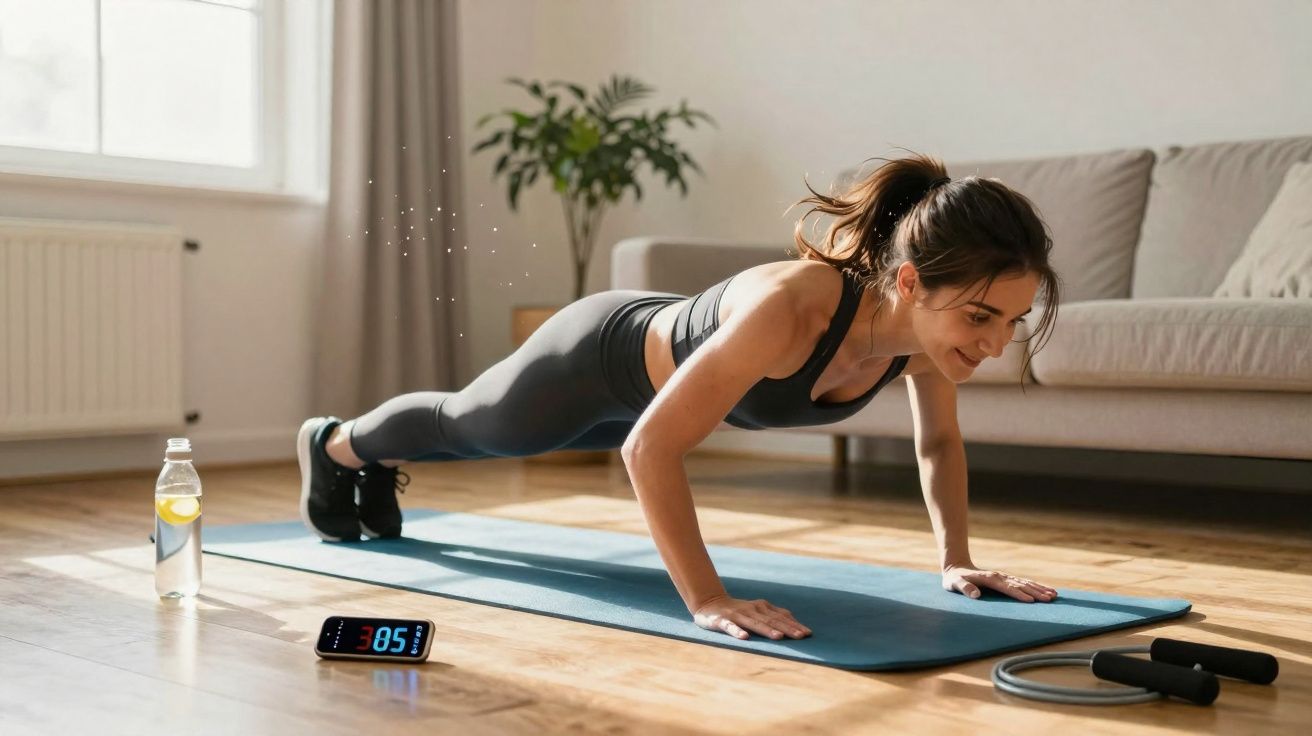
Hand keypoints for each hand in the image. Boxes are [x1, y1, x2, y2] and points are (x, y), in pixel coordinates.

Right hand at [692, 594, 811, 639]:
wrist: (709, 603)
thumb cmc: (738, 611)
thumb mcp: (758, 611)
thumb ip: (774, 616)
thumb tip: (796, 624)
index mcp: (761, 607)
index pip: (781, 617)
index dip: (794, 625)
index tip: (808, 634)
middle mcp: (751, 609)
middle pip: (771, 620)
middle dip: (787, 629)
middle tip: (800, 637)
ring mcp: (736, 615)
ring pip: (754, 623)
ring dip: (767, 630)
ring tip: (779, 638)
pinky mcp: (721, 621)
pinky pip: (730, 627)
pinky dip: (737, 632)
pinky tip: (745, 638)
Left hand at [942, 563, 1057, 602]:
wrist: (957, 568)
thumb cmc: (955, 579)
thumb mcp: (954, 584)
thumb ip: (964, 588)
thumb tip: (975, 595)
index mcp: (989, 578)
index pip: (1006, 587)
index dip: (1018, 594)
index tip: (1030, 601)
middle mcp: (1000, 576)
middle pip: (1020, 584)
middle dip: (1035, 592)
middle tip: (1049, 599)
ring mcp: (1004, 577)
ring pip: (1025, 582)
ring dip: (1039, 588)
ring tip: (1054, 595)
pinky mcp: (1007, 579)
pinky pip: (1024, 582)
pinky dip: (1036, 586)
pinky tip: (1047, 590)